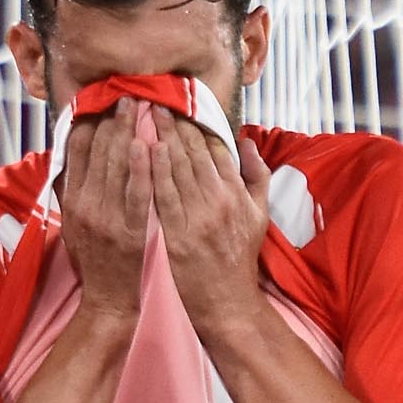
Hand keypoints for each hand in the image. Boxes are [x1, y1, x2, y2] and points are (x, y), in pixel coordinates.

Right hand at [51, 108, 149, 314]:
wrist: (107, 300)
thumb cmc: (95, 261)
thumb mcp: (75, 225)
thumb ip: (76, 192)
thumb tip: (78, 157)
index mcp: (72, 201)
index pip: (77, 152)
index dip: (90, 123)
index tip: (102, 101)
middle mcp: (85, 206)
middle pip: (97, 153)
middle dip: (111, 120)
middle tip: (125, 94)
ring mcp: (106, 218)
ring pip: (115, 167)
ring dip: (127, 133)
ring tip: (137, 107)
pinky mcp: (129, 230)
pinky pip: (135, 194)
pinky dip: (140, 168)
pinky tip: (146, 145)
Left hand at [135, 98, 269, 332]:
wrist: (228, 303)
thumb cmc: (240, 259)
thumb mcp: (259, 215)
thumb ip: (257, 176)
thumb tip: (248, 142)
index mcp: (238, 193)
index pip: (218, 148)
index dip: (198, 124)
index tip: (182, 104)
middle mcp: (220, 201)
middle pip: (195, 153)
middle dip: (176, 123)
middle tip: (157, 99)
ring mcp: (199, 218)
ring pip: (178, 168)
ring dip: (161, 138)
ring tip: (147, 114)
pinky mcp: (179, 234)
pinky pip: (163, 196)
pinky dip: (154, 171)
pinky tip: (143, 149)